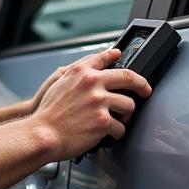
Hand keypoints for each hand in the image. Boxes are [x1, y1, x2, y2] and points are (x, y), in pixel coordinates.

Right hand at [33, 48, 151, 159]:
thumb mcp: (58, 84)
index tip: (119, 54)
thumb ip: (76, 73)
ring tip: (119, 120)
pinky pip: (120, 127)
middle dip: (141, 85)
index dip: (113, 54)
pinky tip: (109, 134)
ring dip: (126, 115)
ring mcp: (99, 102)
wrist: (44, 134)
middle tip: (145, 90)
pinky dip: (116, 133)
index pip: (102, 57)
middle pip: (128, 77)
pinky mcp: (103, 121)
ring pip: (128, 105)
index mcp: (80, 72)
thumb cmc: (48, 114)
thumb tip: (92, 69)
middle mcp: (92, 83)